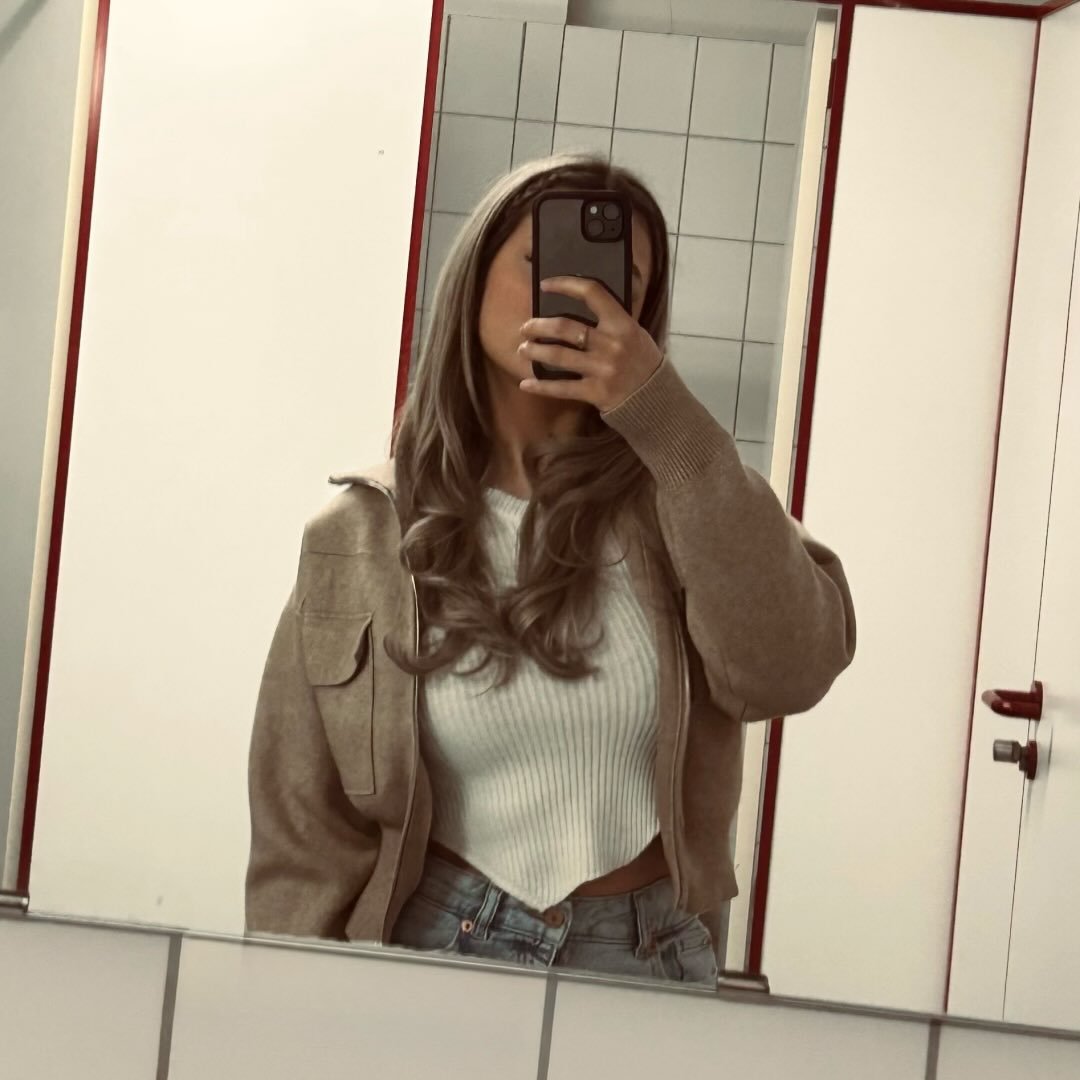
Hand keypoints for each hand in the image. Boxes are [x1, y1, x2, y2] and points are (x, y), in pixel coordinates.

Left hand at [517, 277, 662, 412]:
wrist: (656, 399)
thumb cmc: (643, 362)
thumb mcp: (635, 333)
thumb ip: (612, 320)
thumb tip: (582, 302)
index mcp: (622, 324)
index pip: (592, 293)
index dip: (565, 285)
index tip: (545, 285)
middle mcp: (611, 344)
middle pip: (565, 327)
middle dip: (538, 326)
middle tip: (525, 328)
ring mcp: (602, 369)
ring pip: (558, 356)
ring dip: (535, 351)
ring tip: (522, 349)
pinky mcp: (596, 392)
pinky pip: (562, 388)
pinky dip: (541, 386)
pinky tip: (526, 384)